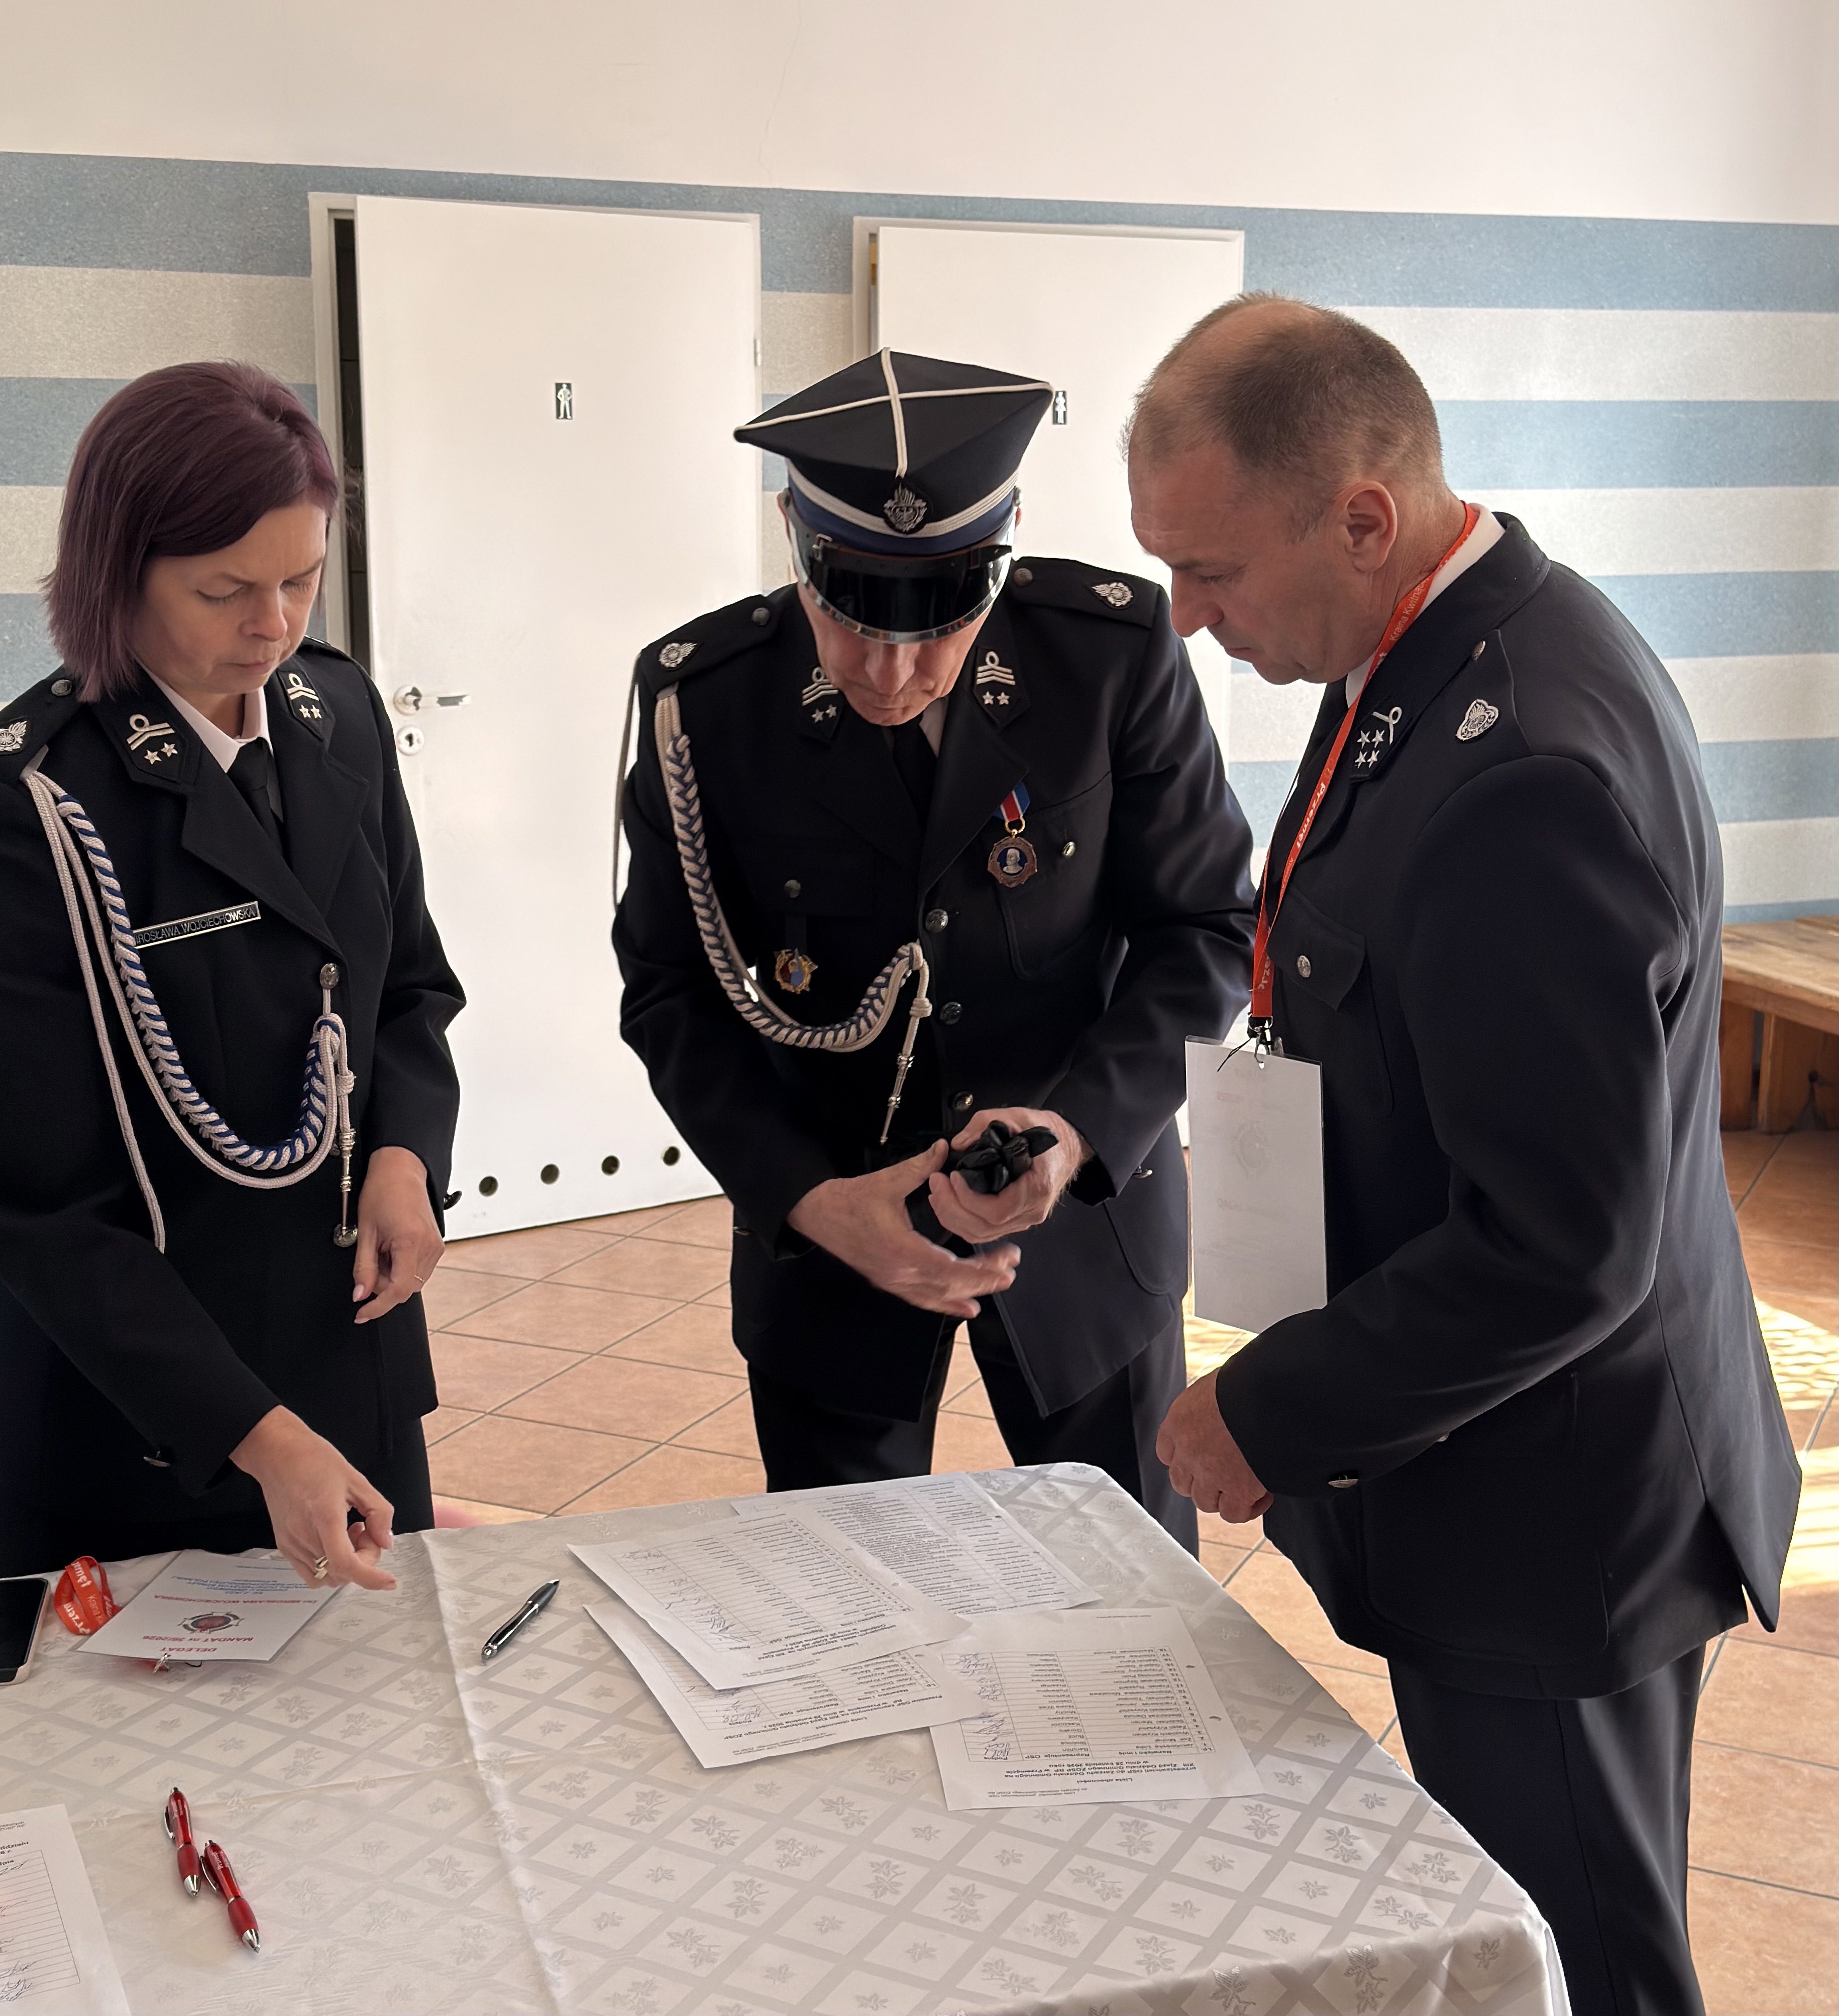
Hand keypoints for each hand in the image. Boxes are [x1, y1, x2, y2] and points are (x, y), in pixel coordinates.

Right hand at [229, 1406, 397, 1589]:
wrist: (278, 1454)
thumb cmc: (315, 1460)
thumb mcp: (357, 1480)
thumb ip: (379, 1512)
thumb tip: (385, 1541)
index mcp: (325, 1516)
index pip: (346, 1564)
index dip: (370, 1578)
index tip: (388, 1581)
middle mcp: (304, 1535)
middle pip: (341, 1572)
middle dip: (363, 1559)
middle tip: (366, 1530)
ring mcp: (291, 1544)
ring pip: (327, 1576)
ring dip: (346, 1562)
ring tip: (349, 1531)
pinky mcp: (283, 1546)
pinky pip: (310, 1573)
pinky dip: (329, 1565)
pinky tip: (333, 1539)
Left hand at [353, 1145, 442, 1324]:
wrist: (401, 1171)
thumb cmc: (382, 1192)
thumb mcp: (365, 1232)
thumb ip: (363, 1268)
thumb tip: (360, 1295)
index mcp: (412, 1242)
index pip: (399, 1290)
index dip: (378, 1307)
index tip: (362, 1314)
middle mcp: (430, 1247)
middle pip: (405, 1288)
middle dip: (382, 1286)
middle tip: (368, 1263)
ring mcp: (436, 1246)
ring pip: (412, 1281)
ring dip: (392, 1277)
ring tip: (380, 1251)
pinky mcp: (436, 1245)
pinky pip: (418, 1270)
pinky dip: (401, 1268)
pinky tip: (391, 1250)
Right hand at [786, 1142, 1020, 1317]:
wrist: (816, 1215)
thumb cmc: (848, 1201)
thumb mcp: (886, 1181)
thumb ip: (919, 1167)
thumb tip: (943, 1149)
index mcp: (900, 1249)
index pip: (950, 1268)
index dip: (980, 1269)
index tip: (1004, 1260)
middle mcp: (898, 1272)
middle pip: (949, 1286)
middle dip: (983, 1281)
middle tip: (1010, 1271)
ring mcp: (892, 1280)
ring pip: (937, 1296)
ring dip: (968, 1294)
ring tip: (995, 1288)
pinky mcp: (888, 1281)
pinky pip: (921, 1298)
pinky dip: (945, 1304)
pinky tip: (964, 1307)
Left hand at [927, 1106, 1090, 1244]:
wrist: (1067, 1147)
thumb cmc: (1048, 1134)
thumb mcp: (1017, 1116)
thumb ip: (984, 1124)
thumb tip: (959, 1142)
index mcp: (1036, 1188)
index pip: (997, 1211)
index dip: (968, 1200)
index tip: (954, 1178)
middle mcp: (1031, 1210)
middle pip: (984, 1228)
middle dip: (952, 1208)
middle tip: (936, 1184)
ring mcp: (1023, 1218)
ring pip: (981, 1234)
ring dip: (952, 1216)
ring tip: (937, 1193)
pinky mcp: (1014, 1219)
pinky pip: (984, 1230)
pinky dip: (961, 1220)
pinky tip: (947, 1203)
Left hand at [1156, 1375, 1274, 1522]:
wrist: (1272, 1396)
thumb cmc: (1250, 1382)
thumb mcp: (1218, 1386)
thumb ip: (1211, 1407)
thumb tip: (1222, 1412)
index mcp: (1179, 1420)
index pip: (1167, 1452)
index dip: (1185, 1459)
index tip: (1203, 1457)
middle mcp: (1187, 1450)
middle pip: (1182, 1482)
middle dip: (1202, 1481)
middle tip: (1226, 1473)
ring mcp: (1209, 1473)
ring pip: (1204, 1501)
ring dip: (1223, 1496)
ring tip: (1246, 1484)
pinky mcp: (1237, 1491)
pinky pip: (1233, 1514)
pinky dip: (1247, 1509)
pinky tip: (1262, 1495)